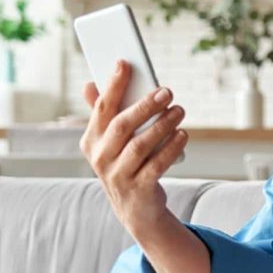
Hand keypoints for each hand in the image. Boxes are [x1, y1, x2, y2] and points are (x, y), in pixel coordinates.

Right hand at [79, 60, 187, 243]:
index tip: (125, 62)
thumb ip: (102, 114)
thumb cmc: (125, 165)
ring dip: (162, 125)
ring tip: (179, 110)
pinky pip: (156, 165)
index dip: (113, 84)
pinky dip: (171, 148)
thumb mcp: (110, 142)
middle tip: (167, 91)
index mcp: (91, 141)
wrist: (135, 209)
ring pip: (140, 145)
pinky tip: (183, 134)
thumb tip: (89, 84)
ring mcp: (117, 176)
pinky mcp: (138, 190)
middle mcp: (100, 158)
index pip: (102, 108)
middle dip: (145, 105)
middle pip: (122, 125)